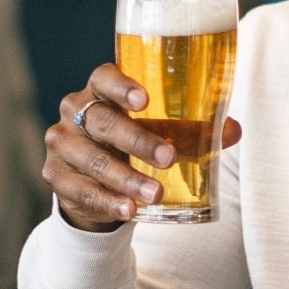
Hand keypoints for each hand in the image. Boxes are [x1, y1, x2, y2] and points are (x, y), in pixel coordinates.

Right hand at [42, 62, 239, 233]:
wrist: (95, 181)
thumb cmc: (131, 144)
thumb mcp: (160, 133)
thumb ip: (193, 130)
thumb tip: (233, 130)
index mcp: (99, 90)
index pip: (103, 78)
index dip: (122, 87)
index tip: (145, 101)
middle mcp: (74, 111)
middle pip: (102, 121)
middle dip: (137, 141)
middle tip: (168, 157)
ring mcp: (62, 144)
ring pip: (93, 161)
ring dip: (126, 179)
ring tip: (155, 194)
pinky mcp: (55, 176)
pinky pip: (82, 190)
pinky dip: (107, 202)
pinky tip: (128, 210)